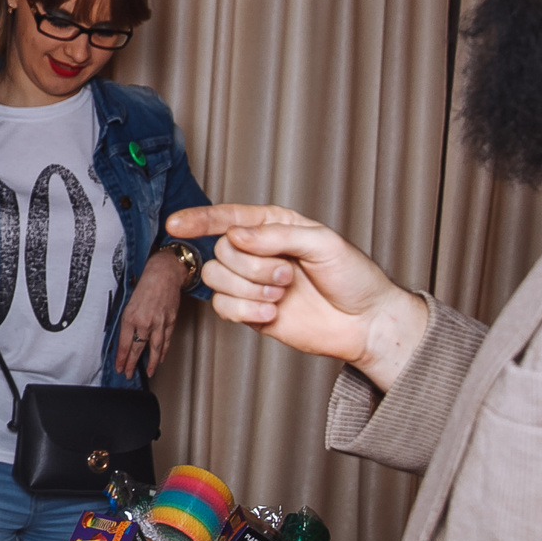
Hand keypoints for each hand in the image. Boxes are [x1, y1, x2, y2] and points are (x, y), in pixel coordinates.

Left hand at [113, 250, 188, 378]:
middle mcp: (145, 322)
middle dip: (132, 364)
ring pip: (154, 348)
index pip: (124, 344)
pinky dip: (163, 352)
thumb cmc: (145, 285)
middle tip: (128, 374)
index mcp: (130, 317)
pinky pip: (166, 341)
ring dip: (150, 363)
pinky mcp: (170, 321)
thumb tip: (124, 338)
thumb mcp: (128, 303)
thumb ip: (127, 321)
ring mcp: (159, 323)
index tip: (119, 367)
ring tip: (147, 372)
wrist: (164, 274)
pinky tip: (160, 359)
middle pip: (138, 349)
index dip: (121, 358)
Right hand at [167, 204, 429, 390]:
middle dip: (250, 266)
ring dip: (248, 289)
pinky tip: (272, 312)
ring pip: (216, 279)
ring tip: (281, 295)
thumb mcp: (323, 243)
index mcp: (273, 226)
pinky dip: (245, 310)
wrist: (365, 322)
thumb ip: (276, 236)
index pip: (227, 218)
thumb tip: (235, 236)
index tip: (176, 224)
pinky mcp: (250, 311)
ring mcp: (252, 282)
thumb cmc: (354, 277)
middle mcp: (258, 252)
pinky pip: (223, 307)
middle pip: (220, 250)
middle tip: (285, 276)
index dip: (199, 219)